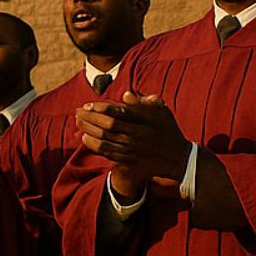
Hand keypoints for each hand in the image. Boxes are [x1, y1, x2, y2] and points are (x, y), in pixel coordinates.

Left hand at [75, 91, 189, 201]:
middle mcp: (138, 135)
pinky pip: (107, 152)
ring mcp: (132, 149)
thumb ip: (144, 102)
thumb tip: (126, 94)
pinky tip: (85, 138)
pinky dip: (94, 145)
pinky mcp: (129, 160)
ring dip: (88, 130)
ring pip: (105, 139)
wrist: (178, 158)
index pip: (118, 112)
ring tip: (78, 122)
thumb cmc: (167, 130)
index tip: (88, 105)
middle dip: (90, 118)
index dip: (100, 108)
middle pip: (108, 125)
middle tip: (78, 112)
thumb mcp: (162, 112)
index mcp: (145, 120)